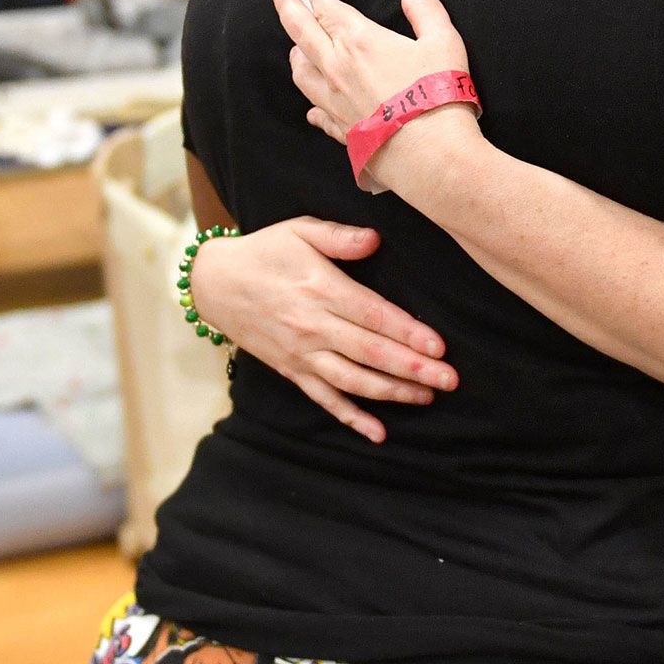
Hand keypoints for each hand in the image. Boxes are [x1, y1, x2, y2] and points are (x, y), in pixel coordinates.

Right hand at [187, 220, 456, 442]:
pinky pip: (324, 399)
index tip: (439, 346)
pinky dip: (351, 418)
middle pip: (370, 352)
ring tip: (426, 398)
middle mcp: (312, 327)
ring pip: (352, 380)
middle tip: (449, 380)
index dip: (407, 332)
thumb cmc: (265, 252)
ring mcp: (301, 354)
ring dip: (391, 393)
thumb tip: (374, 240)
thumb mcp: (299, 230)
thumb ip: (338, 236)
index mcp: (320, 290)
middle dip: (412, 368)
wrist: (214, 284)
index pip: (372, 315)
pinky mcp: (291, 371)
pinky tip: (378, 433)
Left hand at [274, 0, 479, 186]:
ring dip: (297, 55)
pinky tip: (313, 108)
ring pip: (300, 73)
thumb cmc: (438, 95)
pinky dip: (312, 105)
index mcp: (359, 41)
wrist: (430, 153)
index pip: (326, 10)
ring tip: (297, 49)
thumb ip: (426, 11)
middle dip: (288, 9)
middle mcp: (337, 68)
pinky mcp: (339, 129)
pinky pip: (316, 113)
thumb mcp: (443, 41)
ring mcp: (334, 101)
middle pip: (301, 33)